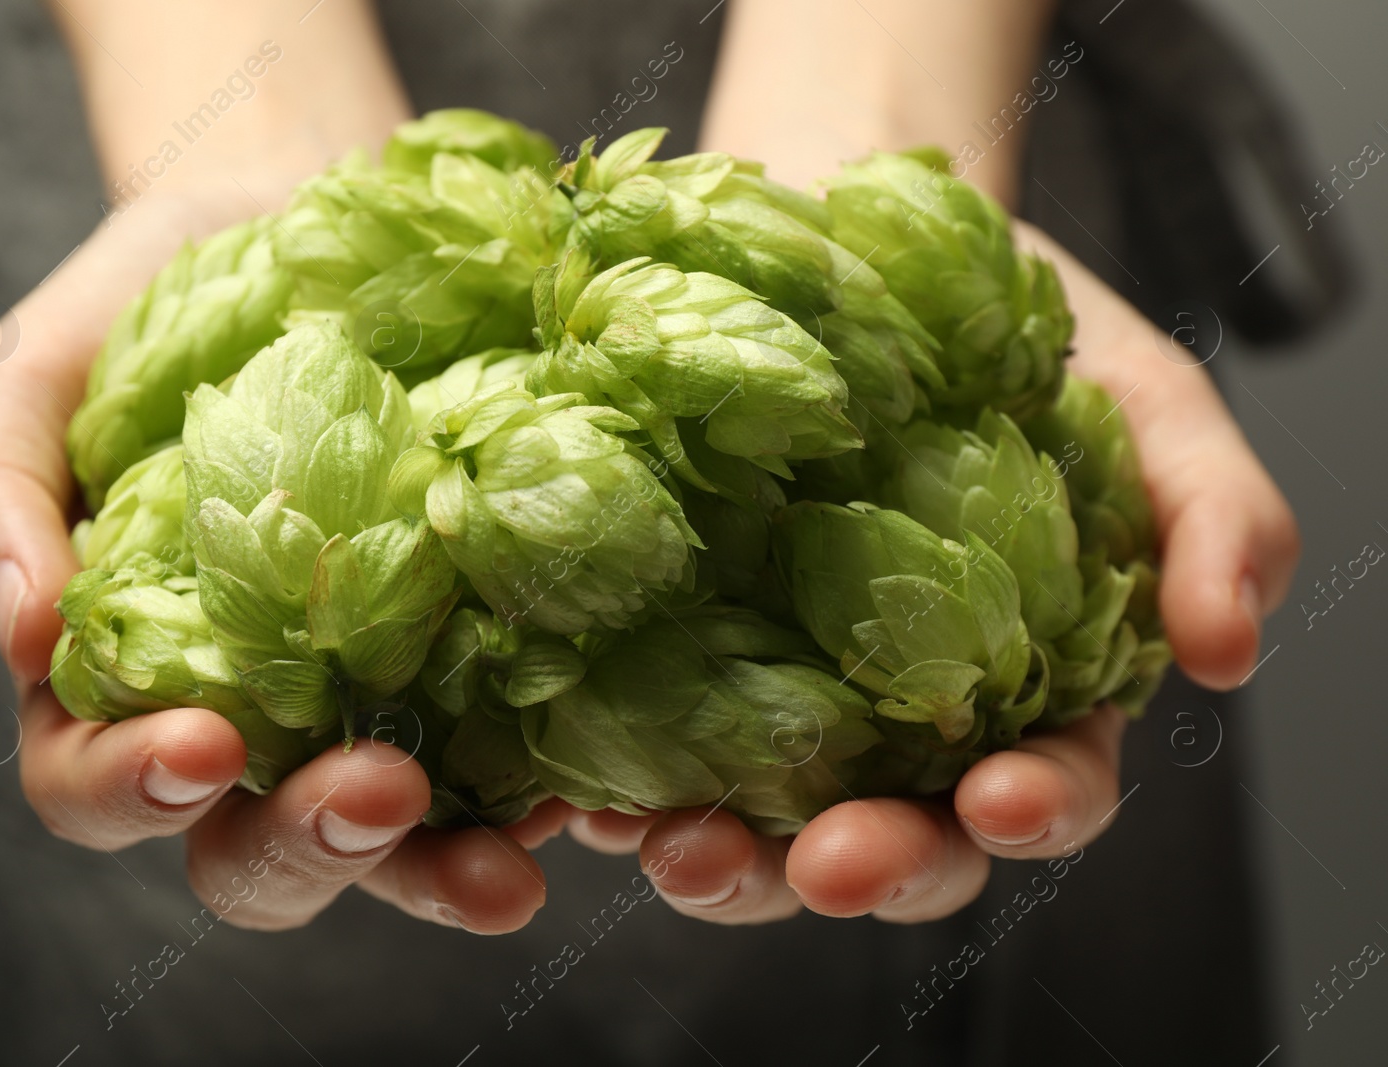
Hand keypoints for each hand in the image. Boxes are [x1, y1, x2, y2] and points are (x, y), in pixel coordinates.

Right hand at [0, 185, 553, 932]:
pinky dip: (536, 789)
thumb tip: (22, 629)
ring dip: (439, 870)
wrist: (303, 226)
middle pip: (257, 850)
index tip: (201, 748)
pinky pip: (505, 759)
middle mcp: (249, 719)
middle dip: (310, 846)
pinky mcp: (473, 663)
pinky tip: (573, 788)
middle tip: (375, 796)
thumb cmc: (152, 306)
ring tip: (507, 861)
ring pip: (391, 840)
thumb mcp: (39, 373)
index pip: (101, 786)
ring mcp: (370, 701)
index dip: (134, 791)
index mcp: (121, 681)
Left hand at [567, 226, 1299, 923]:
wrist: (854, 231)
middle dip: (866, 867)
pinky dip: (614, 784)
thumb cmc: (1011, 332)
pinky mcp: (675, 651)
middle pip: (899, 837)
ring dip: (727, 859)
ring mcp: (783, 691)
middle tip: (819, 866)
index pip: (1046, 784)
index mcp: (1031, 686)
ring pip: (763, 821)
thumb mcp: (1141, 398)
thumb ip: (1212, 515)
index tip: (994, 800)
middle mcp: (904, 720)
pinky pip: (642, 743)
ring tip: (675, 850)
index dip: (1029, 809)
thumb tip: (1228, 649)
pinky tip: (584, 795)